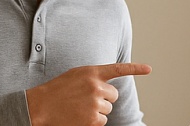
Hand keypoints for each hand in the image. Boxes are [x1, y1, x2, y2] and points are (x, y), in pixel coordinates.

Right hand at [26, 62, 151, 125]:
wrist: (39, 106)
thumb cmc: (57, 90)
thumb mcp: (76, 76)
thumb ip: (94, 77)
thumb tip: (109, 89)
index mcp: (92, 72)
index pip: (119, 68)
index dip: (135, 69)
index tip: (150, 69)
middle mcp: (96, 86)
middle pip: (114, 96)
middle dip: (104, 99)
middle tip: (86, 99)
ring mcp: (95, 103)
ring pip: (108, 110)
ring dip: (98, 111)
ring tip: (79, 108)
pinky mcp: (92, 119)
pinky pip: (102, 121)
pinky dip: (94, 122)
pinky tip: (79, 117)